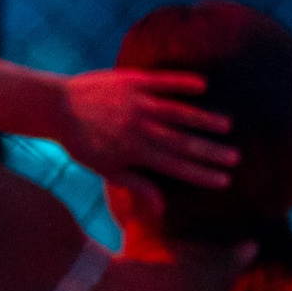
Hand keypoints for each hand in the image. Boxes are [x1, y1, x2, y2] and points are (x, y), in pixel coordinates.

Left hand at [58, 70, 238, 186]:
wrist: (55, 106)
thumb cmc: (82, 142)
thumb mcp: (106, 170)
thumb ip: (137, 185)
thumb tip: (163, 209)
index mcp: (135, 152)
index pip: (175, 166)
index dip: (201, 174)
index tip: (225, 180)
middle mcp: (140, 128)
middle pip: (182, 142)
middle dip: (211, 151)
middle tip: (236, 157)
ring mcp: (138, 103)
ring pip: (178, 112)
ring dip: (204, 119)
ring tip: (227, 125)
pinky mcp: (133, 81)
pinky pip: (163, 81)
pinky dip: (183, 83)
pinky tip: (203, 86)